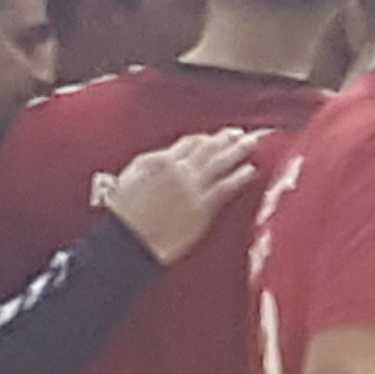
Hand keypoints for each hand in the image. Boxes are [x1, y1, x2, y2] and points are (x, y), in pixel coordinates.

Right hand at [100, 124, 264, 260]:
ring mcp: (191, 188)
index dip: (203, 140)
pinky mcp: (202, 207)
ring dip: (237, 150)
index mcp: (159, 160)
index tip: (211, 139)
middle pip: (207, 148)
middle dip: (224, 139)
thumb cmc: (123, 215)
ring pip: (220, 162)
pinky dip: (240, 177)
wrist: (128, 240)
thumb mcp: (130, 178)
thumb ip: (151, 165)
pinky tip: (250, 171)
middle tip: (237, 133)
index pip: (188, 143)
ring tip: (251, 143)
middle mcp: (178, 170)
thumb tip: (164, 159)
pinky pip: (225, 187)